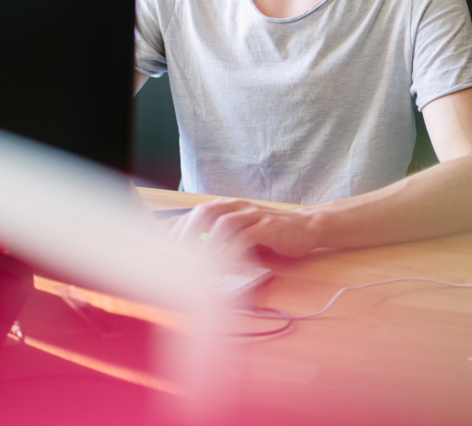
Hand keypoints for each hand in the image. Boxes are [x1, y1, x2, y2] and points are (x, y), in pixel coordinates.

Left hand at [171, 197, 318, 258]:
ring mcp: (253, 215)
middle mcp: (238, 207)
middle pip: (205, 212)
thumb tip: (194, 254)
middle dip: (187, 233)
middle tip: (175, 256)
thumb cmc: (272, 233)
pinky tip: (222, 264)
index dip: (178, 228)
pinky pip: (244, 237)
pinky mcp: (267, 227)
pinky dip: (230, 251)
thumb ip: (222, 237)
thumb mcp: (243, 232)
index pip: (196, 213)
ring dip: (207, 243)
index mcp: (229, 206)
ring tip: (196, 262)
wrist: (307, 227)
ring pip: (222, 222)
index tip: (164, 247)